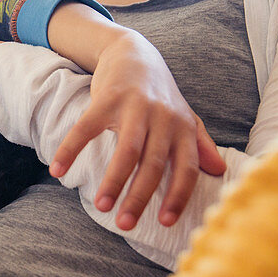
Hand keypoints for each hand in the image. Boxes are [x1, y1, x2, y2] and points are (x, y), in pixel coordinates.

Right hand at [50, 31, 226, 229]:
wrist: (134, 52)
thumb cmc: (160, 93)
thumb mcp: (184, 116)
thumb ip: (201, 144)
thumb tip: (220, 170)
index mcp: (182, 127)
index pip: (186, 168)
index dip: (178, 196)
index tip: (164, 222)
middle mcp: (163, 117)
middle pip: (154, 164)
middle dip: (139, 197)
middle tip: (124, 225)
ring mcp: (135, 106)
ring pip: (127, 151)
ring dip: (114, 181)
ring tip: (101, 206)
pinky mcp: (107, 98)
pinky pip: (87, 128)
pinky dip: (71, 149)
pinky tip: (57, 170)